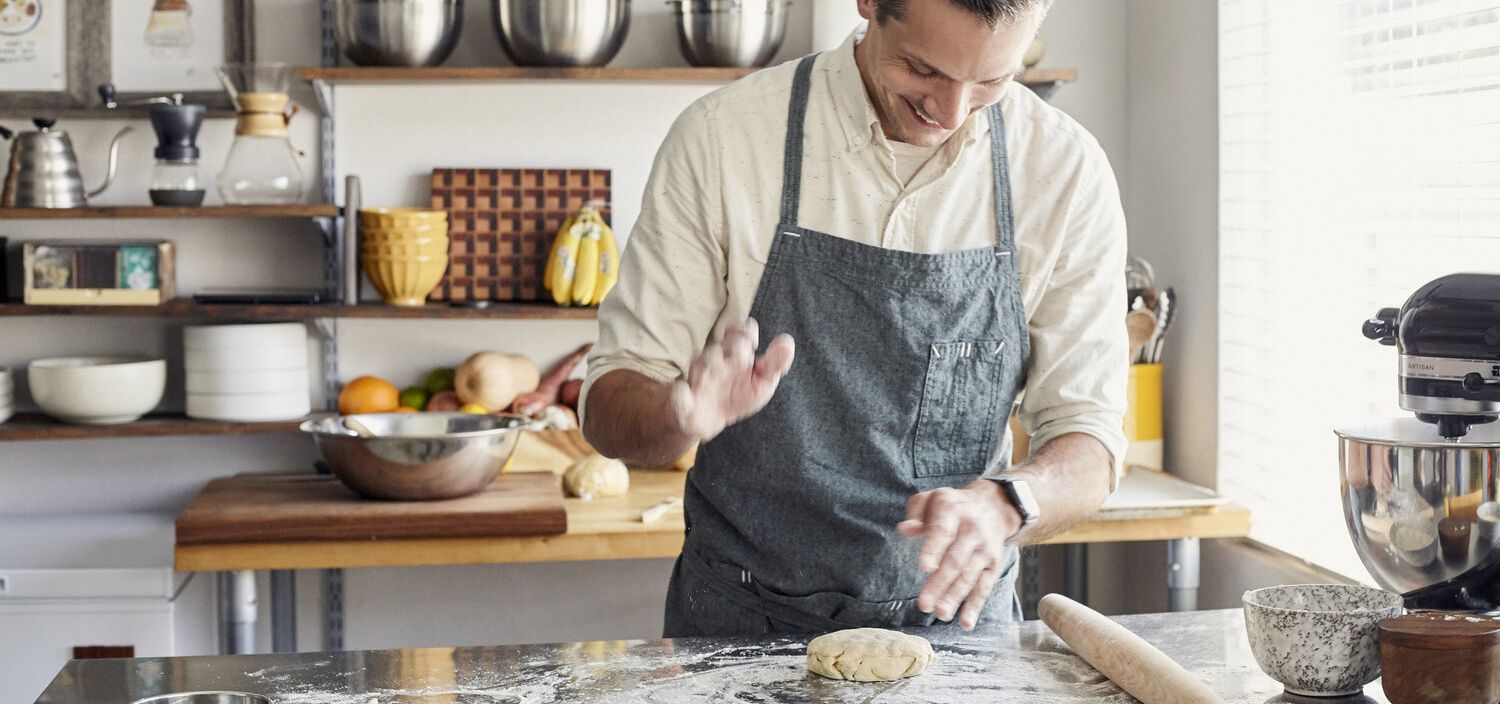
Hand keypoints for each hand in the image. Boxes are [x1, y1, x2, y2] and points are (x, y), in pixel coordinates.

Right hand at [669, 318, 794, 441]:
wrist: (713, 420)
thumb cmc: (740, 394)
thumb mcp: (763, 381)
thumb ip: (774, 363)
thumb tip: (788, 341)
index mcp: (735, 353)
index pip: (739, 332)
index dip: (745, 333)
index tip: (753, 344)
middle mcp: (715, 360)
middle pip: (720, 347)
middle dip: (731, 351)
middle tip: (741, 361)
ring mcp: (698, 378)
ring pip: (699, 364)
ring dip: (708, 367)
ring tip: (715, 375)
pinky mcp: (684, 399)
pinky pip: (679, 393)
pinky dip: (681, 394)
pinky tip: (685, 392)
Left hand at [897, 482, 1019, 629]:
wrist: (993, 507)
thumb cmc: (951, 507)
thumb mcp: (931, 499)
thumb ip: (915, 513)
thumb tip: (905, 530)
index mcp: (952, 510)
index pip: (943, 530)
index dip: (934, 548)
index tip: (924, 566)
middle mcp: (972, 530)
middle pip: (956, 560)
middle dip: (940, 583)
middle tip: (924, 605)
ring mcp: (985, 549)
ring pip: (969, 576)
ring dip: (955, 597)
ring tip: (940, 614)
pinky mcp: (993, 565)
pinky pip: (985, 587)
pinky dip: (975, 606)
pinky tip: (965, 622)